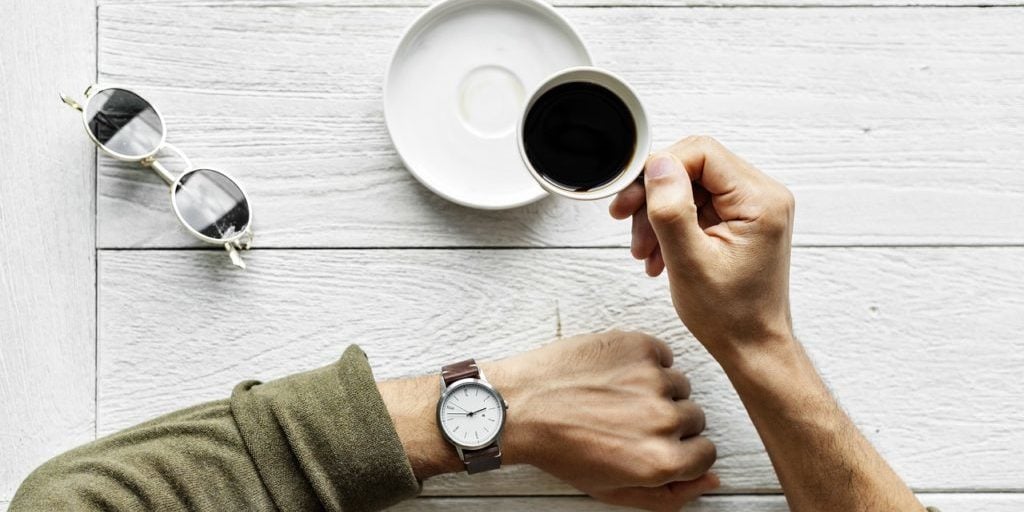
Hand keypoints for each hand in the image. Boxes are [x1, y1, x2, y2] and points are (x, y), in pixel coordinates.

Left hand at [488, 331, 718, 511]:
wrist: (520, 405)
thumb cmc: (560, 449)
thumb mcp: (612, 490)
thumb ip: (669, 495)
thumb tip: (713, 480)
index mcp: (660, 461)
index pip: (707, 453)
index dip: (682, 450)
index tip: (657, 443)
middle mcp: (662, 420)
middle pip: (695, 417)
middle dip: (668, 421)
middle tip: (627, 420)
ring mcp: (652, 379)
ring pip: (679, 384)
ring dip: (656, 390)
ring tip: (616, 396)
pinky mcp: (638, 346)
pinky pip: (662, 354)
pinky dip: (644, 362)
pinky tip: (613, 374)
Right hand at [609, 136, 795, 361]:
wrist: (751, 347)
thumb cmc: (730, 316)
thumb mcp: (689, 261)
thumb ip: (671, 208)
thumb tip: (658, 165)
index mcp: (760, 201)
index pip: (702, 153)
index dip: (660, 168)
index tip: (632, 196)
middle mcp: (763, 197)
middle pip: (694, 168)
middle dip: (655, 195)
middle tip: (626, 219)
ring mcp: (753, 209)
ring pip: (691, 187)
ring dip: (659, 215)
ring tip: (643, 250)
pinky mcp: (742, 222)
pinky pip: (698, 206)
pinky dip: (672, 226)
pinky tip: (657, 254)